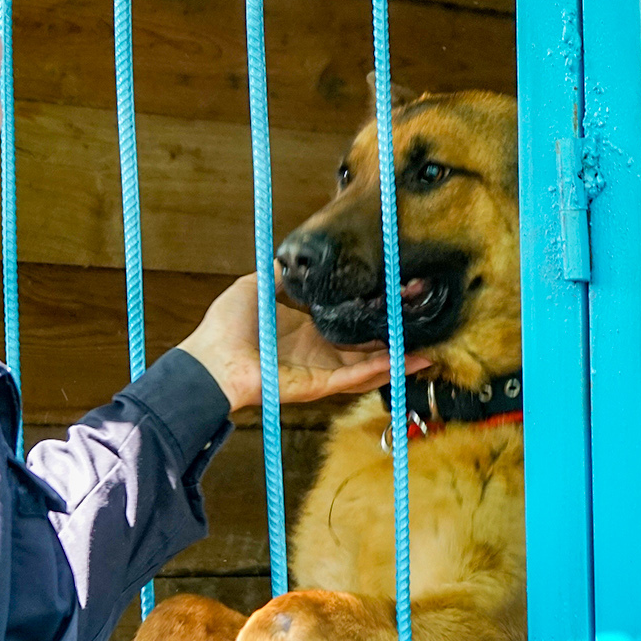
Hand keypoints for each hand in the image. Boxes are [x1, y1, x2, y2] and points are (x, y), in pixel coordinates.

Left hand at [176, 274, 427, 411]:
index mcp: (305, 328)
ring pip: (369, 365)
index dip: (372, 310)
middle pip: (366, 346)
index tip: (395, 296)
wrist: (211, 359)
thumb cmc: (225, 325)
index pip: (348, 320)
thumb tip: (301, 256)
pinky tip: (406, 361)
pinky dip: (382, 371)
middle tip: (423, 321)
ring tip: (429, 351)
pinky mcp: (318, 385)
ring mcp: (321, 369)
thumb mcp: (257, 285)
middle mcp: (318, 350)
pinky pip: (356, 377)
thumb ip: (283, 274)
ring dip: (398, 358)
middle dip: (394, 335)